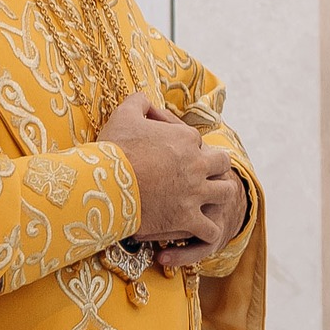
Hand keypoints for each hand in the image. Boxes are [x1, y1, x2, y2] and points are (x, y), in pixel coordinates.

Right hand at [98, 93, 243, 262]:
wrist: (104, 184)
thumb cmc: (113, 148)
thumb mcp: (124, 114)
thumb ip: (138, 102)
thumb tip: (144, 99)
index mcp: (186, 138)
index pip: (198, 141)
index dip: (189, 148)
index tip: (176, 157)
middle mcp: (197, 164)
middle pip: (222, 163)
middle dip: (215, 168)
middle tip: (204, 175)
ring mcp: (195, 192)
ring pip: (225, 192)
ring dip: (220, 194)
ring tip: (211, 199)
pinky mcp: (187, 218)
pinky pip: (211, 229)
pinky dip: (209, 230)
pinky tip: (203, 229)